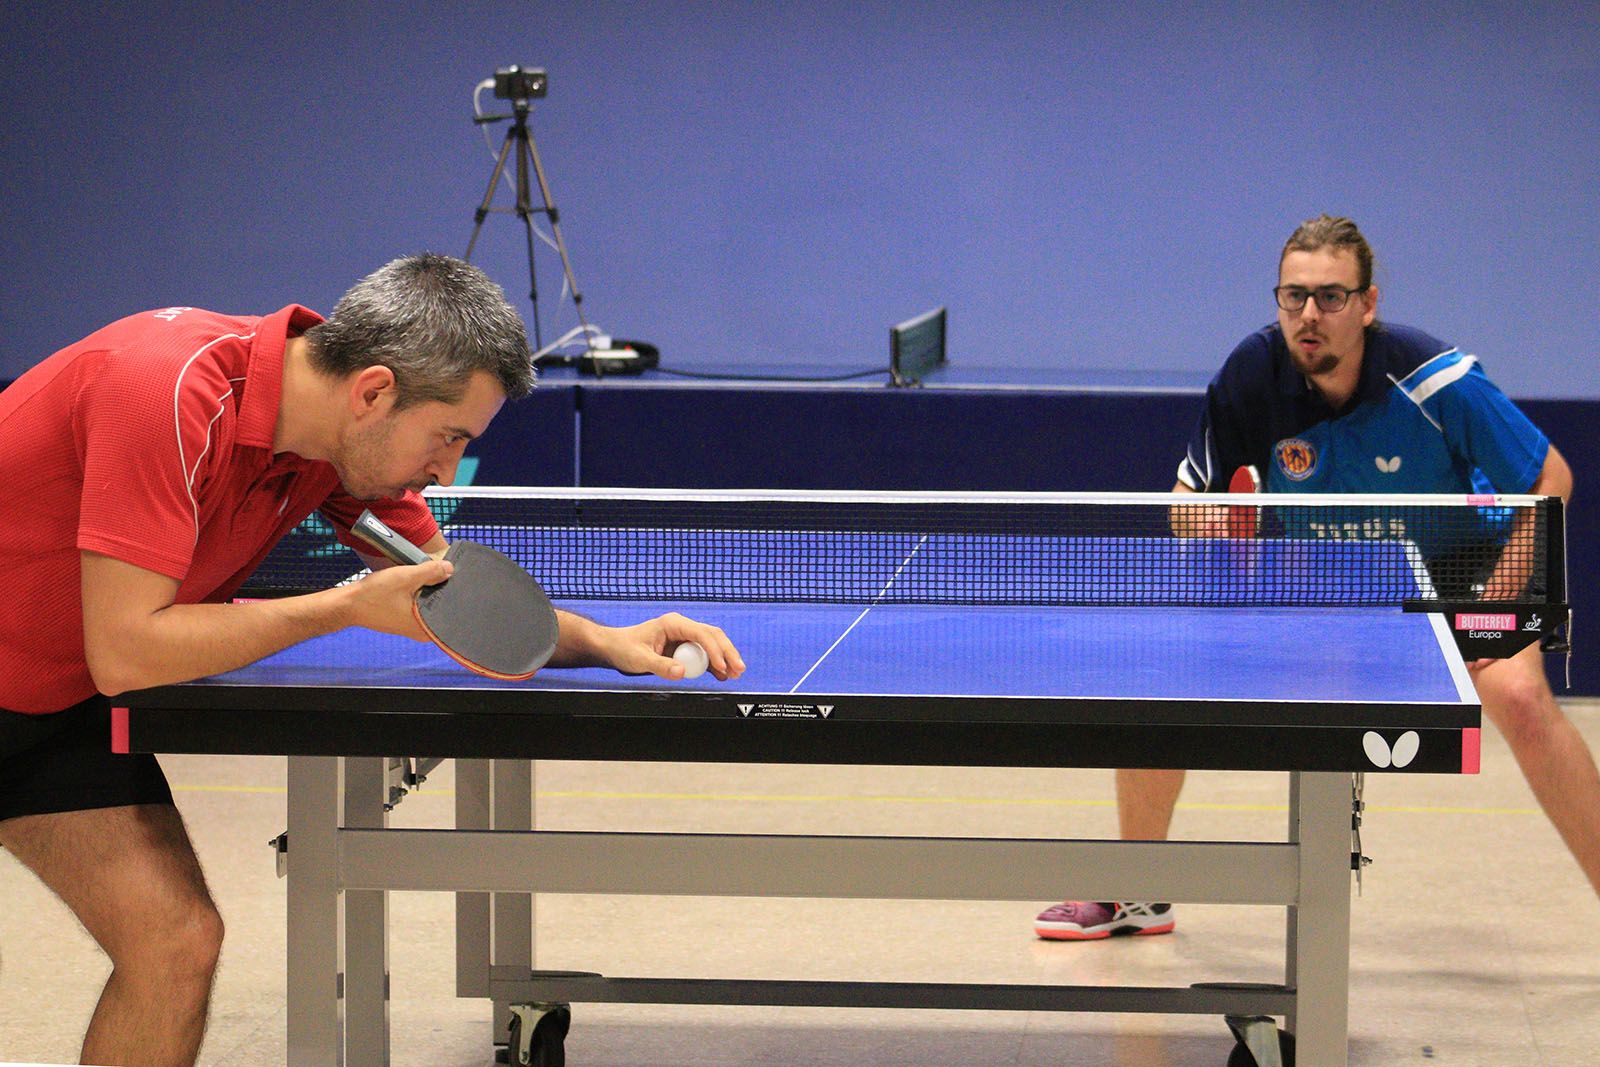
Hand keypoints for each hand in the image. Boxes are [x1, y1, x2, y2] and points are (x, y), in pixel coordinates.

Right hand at [344, 559, 453, 639]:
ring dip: (427, 588)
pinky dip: (417, 593)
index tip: (451, 575)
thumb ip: (431, 572)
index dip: (452, 590)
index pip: (452, 609)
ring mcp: (412, 626)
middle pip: (441, 605)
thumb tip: (450, 569)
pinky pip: (418, 604)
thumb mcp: (406, 577)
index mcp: (426, 628)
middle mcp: (422, 631)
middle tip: (435, 572)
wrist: (348, 603)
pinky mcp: (403, 619)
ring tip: (421, 576)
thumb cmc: (373, 595)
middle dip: (439, 588)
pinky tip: (412, 582)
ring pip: (429, 603)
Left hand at [592, 612, 745, 680]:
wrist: (615, 646)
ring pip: (712, 644)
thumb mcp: (640, 659)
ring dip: (724, 658)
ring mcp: (684, 636)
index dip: (714, 650)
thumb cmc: (624, 647)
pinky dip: (714, 664)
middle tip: (738, 669)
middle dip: (727, 652)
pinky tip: (723, 675)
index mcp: (673, 623)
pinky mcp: (683, 647)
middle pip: (712, 636)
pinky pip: (703, 654)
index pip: (701, 633)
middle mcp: (682, 627)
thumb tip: (682, 672)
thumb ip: (661, 666)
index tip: (721, 666)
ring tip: (735, 673)